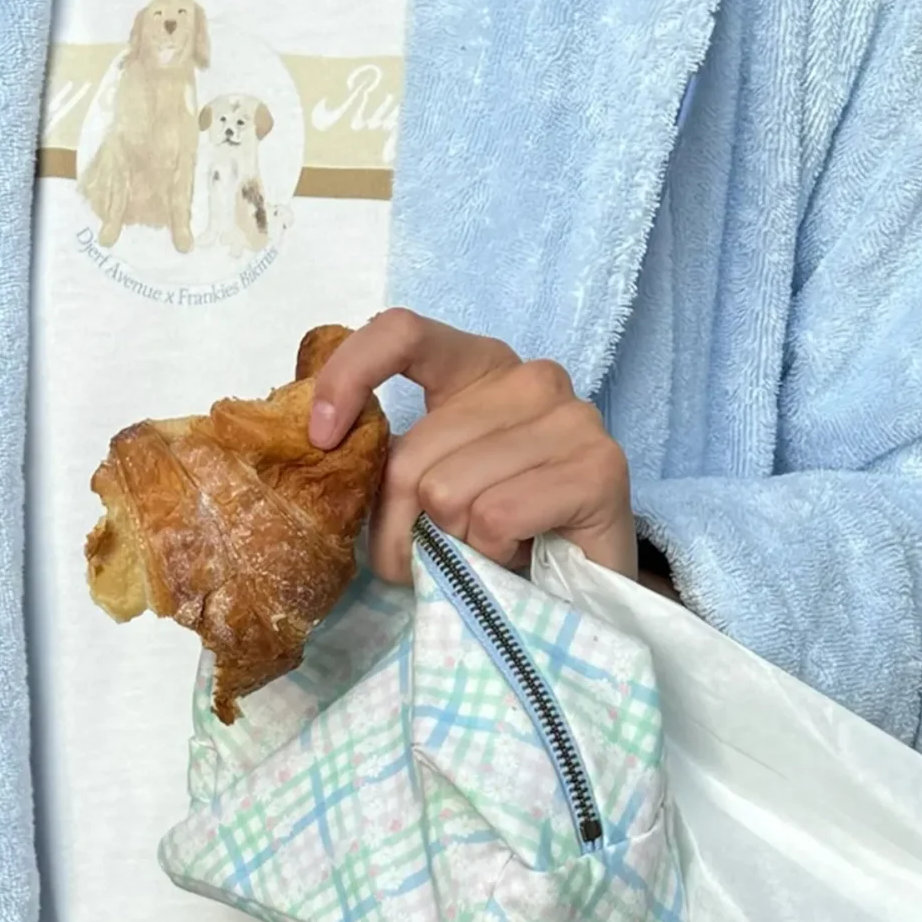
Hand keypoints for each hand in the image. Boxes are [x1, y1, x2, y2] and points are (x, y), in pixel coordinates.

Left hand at [307, 307, 636, 586]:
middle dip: (402, 526)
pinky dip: (494, 554)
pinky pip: (496, 518)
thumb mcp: (430, 485)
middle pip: (412, 455)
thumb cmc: (498, 534)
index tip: (322, 438)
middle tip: (433, 555)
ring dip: (455, 545)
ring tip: (490, 549)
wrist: (583, 589)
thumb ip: (389, 461)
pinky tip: (523, 553)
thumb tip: (324, 452)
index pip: (401, 333)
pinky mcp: (599, 468)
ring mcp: (571, 418)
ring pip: (448, 494)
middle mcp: (529, 378)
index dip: (348, 377)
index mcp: (479, 366)